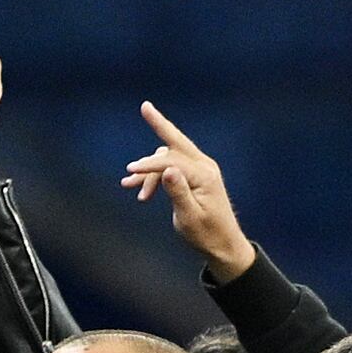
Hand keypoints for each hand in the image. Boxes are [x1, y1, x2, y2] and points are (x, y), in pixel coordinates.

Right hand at [120, 102, 254, 272]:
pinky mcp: (196, 176)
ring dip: (149, 170)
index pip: (171, 162)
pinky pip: (172, 167)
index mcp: (204, 176)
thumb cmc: (206, 235)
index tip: (130, 171)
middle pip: (176, 141)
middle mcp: (205, 167)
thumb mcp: (189, 218)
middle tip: (145, 106)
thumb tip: (167, 170)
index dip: (149, 166)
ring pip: (168, 159)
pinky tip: (139, 189)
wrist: (223, 245)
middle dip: (159, 124)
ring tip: (128, 185)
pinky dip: (155, 175)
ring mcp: (201, 170)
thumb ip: (178, 193)